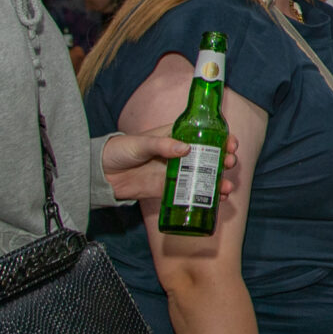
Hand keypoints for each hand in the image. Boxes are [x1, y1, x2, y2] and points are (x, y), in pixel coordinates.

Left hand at [102, 129, 240, 204]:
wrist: (101, 174)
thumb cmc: (120, 151)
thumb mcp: (140, 143)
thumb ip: (161, 144)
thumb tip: (184, 148)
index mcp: (174, 136)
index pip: (203, 134)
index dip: (220, 137)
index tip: (231, 142)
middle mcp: (179, 154)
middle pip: (208, 155)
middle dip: (224, 159)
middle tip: (230, 163)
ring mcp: (174, 172)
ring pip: (203, 175)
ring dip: (218, 180)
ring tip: (226, 186)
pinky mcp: (167, 189)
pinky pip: (189, 192)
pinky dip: (204, 196)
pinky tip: (217, 199)